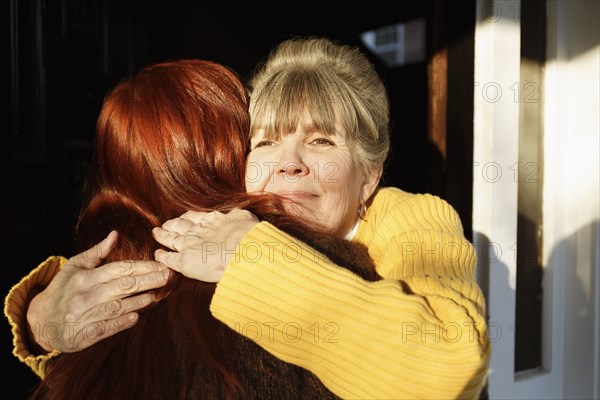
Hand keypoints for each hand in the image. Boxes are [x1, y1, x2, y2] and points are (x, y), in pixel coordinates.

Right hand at [27, 231, 170, 352]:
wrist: (41, 320)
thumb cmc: (63, 289)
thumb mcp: (74, 266)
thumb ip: (96, 252)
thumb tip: (115, 235)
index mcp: (85, 278)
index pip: (119, 269)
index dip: (142, 267)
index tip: (161, 264)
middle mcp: (85, 296)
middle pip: (123, 287)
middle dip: (148, 280)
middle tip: (167, 276)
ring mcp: (84, 316)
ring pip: (117, 307)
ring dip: (139, 301)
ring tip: (156, 295)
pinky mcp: (84, 335)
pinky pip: (106, 328)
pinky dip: (121, 323)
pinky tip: (136, 317)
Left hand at [153, 209, 258, 281]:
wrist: (245, 250)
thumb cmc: (250, 236)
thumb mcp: (245, 218)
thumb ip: (238, 217)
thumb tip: (240, 214)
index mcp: (212, 220)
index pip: (195, 217)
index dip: (188, 218)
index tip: (184, 218)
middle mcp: (198, 230)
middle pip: (179, 224)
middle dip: (172, 224)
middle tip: (165, 224)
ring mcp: (189, 245)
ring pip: (169, 238)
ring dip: (162, 235)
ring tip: (156, 233)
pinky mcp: (184, 261)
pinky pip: (167, 258)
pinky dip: (161, 256)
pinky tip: (157, 255)